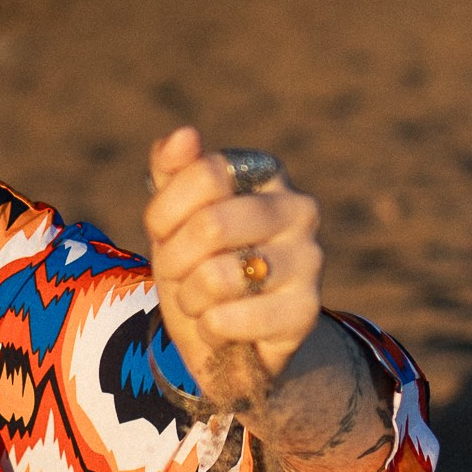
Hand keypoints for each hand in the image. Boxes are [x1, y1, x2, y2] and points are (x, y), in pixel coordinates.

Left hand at [146, 124, 323, 408]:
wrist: (230, 336)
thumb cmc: (198, 265)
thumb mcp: (174, 217)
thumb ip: (172, 171)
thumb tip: (184, 134)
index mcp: (267, 174)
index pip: (204, 174)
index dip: (165, 212)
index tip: (163, 233)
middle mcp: (299, 209)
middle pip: (211, 225)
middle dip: (174, 259)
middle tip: (176, 275)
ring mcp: (309, 261)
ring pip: (218, 276)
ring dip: (189, 298)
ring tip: (201, 302)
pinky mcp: (305, 312)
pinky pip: (229, 319)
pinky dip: (208, 329)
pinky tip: (221, 328)